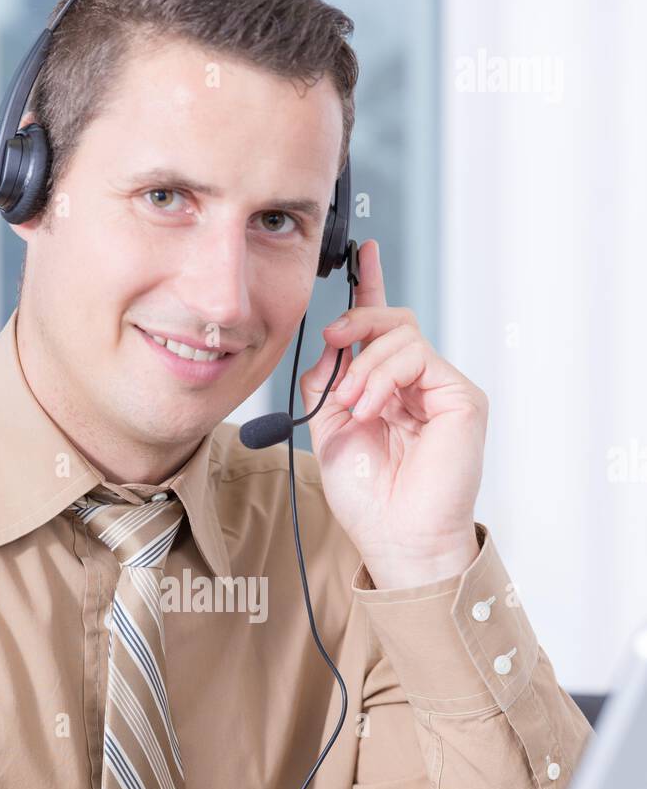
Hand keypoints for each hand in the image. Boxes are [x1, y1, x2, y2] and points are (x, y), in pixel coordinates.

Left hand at [299, 239, 487, 588]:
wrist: (394, 535)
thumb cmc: (367, 496)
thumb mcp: (326, 428)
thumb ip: (326, 381)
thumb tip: (332, 344)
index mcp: (388, 389)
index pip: (384, 330)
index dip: (373, 288)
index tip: (363, 252)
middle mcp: (419, 385)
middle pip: (393, 321)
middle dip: (357, 323)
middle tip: (333, 344)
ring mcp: (442, 389)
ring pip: (402, 336)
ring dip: (366, 366)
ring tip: (352, 406)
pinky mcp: (461, 397)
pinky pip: (419, 357)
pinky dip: (385, 378)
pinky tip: (371, 408)